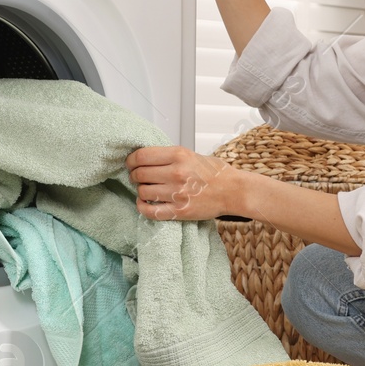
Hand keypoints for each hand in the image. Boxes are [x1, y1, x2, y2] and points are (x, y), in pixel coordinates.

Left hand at [125, 144, 246, 220]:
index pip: (141, 156)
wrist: (234, 191)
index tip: (131, 163)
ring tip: (147, 189)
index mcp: (179, 155)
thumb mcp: (192, 154)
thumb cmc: (215, 173)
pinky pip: (150, 211)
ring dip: (141, 190)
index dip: (131, 160)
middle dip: (134, 175)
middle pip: (139, 174)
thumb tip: (145, 158)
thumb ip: (169, 156)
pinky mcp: (179, 211)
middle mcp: (176, 173)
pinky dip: (142, 206)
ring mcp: (177, 193)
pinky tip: (144, 202)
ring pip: (143, 191)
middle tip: (137, 177)